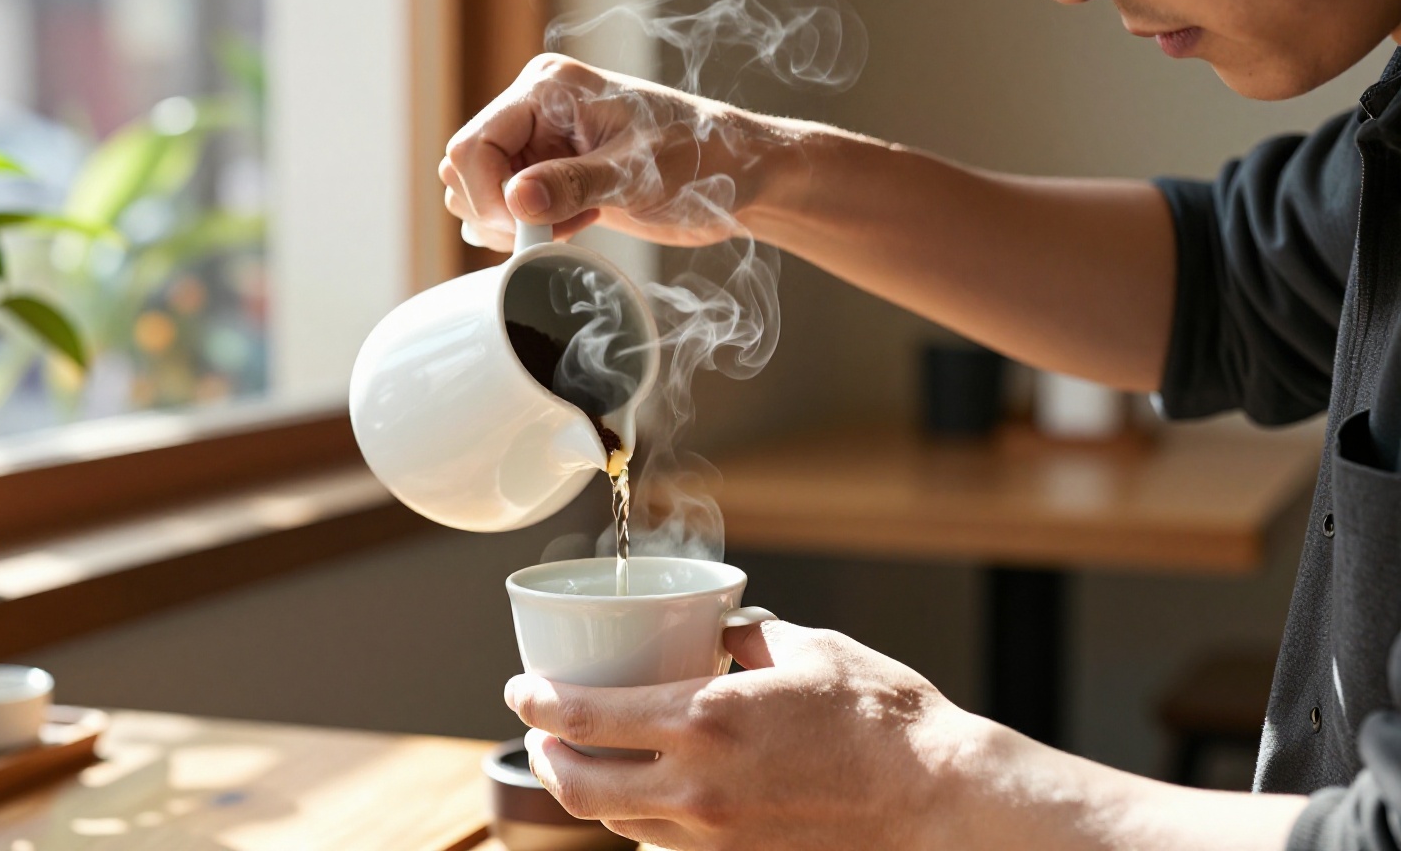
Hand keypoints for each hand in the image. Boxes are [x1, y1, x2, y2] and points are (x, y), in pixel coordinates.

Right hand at [439, 54, 785, 251]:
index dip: (488, 199)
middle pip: (465, 170)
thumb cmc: (703, 158)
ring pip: (479, 193)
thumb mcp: (639, 174)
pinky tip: (577, 227)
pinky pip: (508, 209)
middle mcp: (534, 111)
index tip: (526, 233)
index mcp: (547, 88)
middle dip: (500, 213)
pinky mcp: (552, 175)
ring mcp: (541, 144)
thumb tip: (514, 202)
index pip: (472, 146)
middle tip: (557, 229)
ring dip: (514, 225)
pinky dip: (530, 230)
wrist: (740, 176)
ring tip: (574, 224)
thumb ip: (574, 185)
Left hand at [503, 619, 968, 850]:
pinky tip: (664, 799)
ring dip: (593, 792)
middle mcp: (697, 789)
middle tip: (544, 734)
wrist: (942, 806)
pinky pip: (670, 849)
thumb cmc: (888, 723)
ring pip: (621, 824)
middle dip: (546, 758)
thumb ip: (749, 639)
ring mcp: (716, 839)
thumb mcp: (811, 651)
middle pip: (579, 787)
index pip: (584, 717)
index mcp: (706, 721)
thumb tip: (720, 635)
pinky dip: (651, 823)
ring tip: (593, 763)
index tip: (523, 689)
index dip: (537, 704)